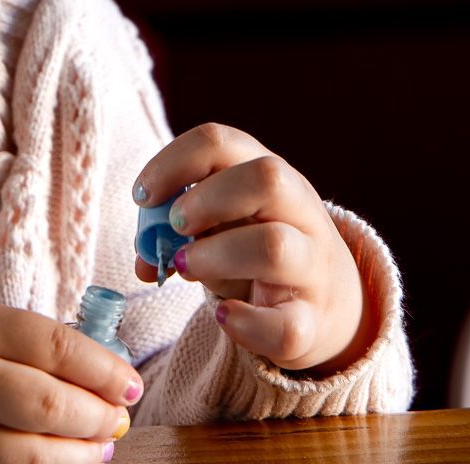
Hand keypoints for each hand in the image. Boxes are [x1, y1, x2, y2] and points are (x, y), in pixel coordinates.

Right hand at [0, 291, 141, 463]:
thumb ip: (13, 340)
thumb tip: (87, 374)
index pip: (56, 347)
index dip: (104, 370)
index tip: (129, 384)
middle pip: (51, 407)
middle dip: (96, 420)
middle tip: (115, 422)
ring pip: (31, 458)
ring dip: (76, 460)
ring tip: (94, 452)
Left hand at [132, 124, 370, 374]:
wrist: (328, 304)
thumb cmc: (256, 251)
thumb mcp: (224, 226)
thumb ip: (178, 232)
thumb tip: (144, 258)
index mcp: (269, 176)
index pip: (221, 143)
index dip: (174, 162)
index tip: (142, 196)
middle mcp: (299, 212)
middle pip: (267, 178)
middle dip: (207, 200)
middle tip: (175, 226)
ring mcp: (312, 268)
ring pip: (275, 247)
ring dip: (215, 256)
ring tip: (185, 267)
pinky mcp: (313, 323)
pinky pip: (286, 325)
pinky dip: (246, 323)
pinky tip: (222, 316)